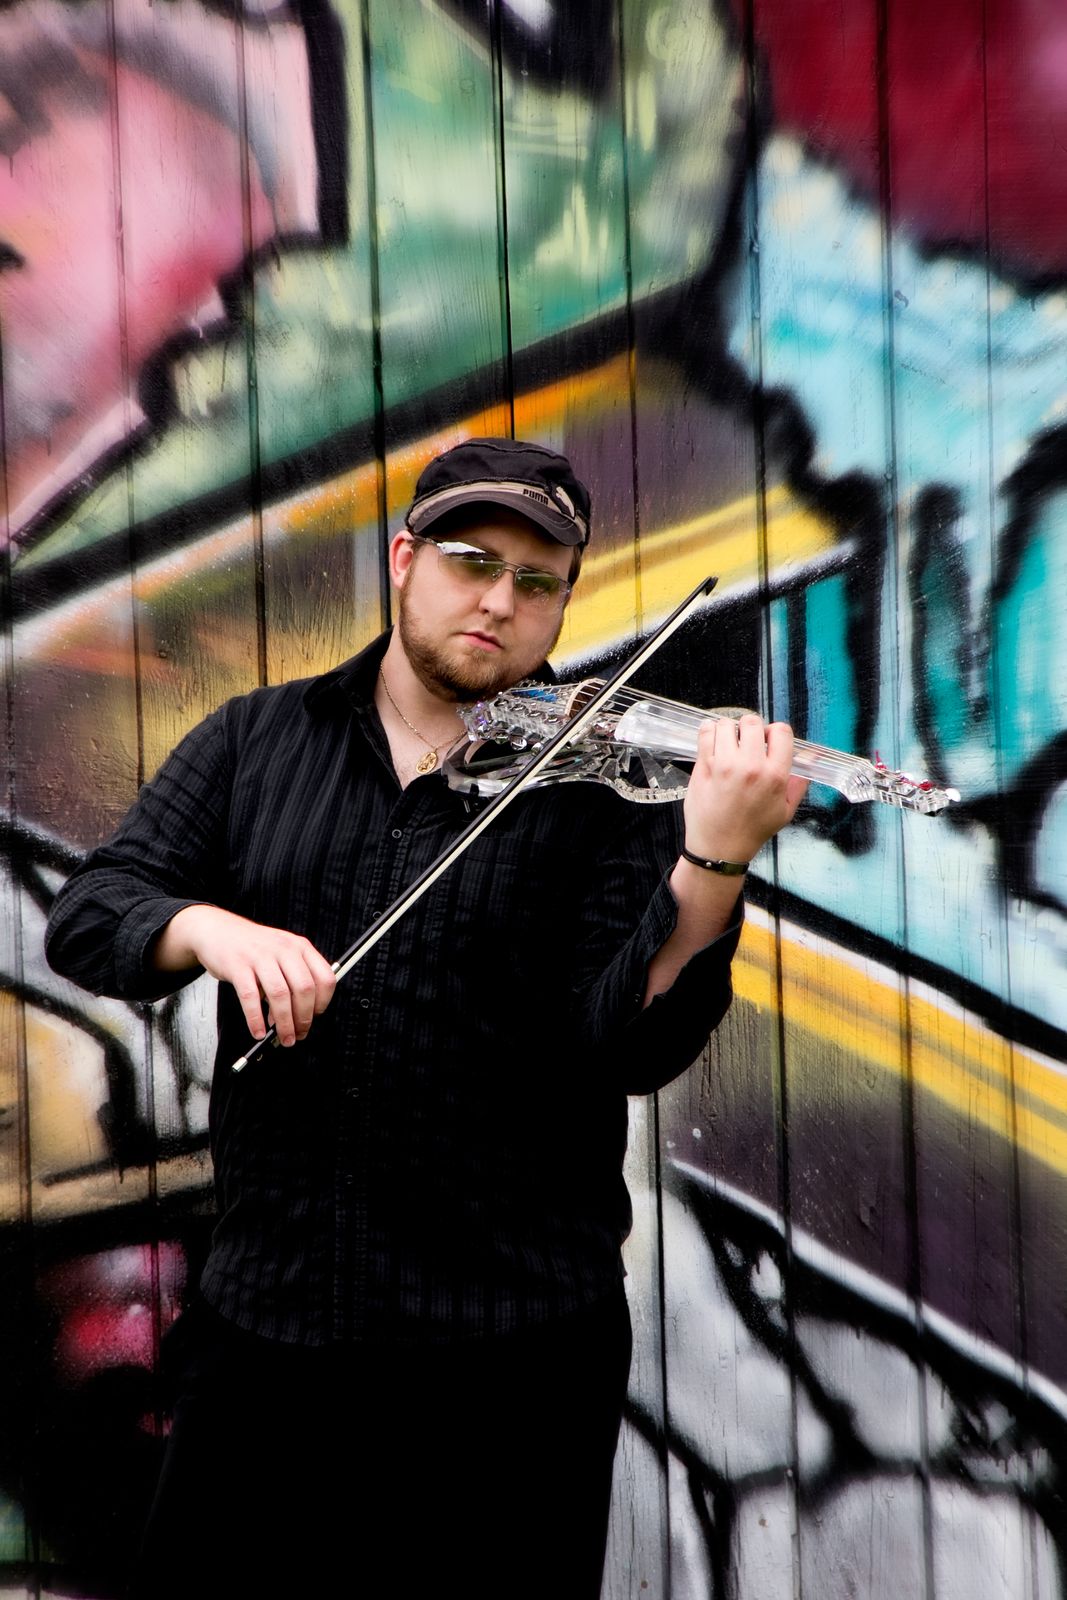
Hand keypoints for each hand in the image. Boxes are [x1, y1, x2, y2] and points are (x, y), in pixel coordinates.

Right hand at [153, 905, 336, 1045]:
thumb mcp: (282, 953)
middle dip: (304, 1018)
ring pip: (280, 995)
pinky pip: (250, 997)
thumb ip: (293, 980)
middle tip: (299, 1034)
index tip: (315, 1017)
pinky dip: (256, 1019)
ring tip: (283, 1038)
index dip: (323, 1002)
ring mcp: (260, 956)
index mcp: (300, 947)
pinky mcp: (237, 965)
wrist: (217, 930)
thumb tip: (299, 1016)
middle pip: (304, 988)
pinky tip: (258, 1031)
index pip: (325, 977)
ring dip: (284, 1023)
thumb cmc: (252, 947)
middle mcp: (283, 949)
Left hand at [682, 713, 807, 864]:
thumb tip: (811, 757)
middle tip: (746, 741)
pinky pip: (705, 734)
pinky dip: (708, 731)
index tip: (768, 739)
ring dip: (728, 730)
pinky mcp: (703, 766)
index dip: (775, 732)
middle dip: (750, 728)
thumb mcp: (785, 811)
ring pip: (726, 724)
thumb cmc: (752, 831)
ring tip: (728, 742)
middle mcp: (750, 766)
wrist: (720, 847)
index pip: (781, 731)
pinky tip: (712, 739)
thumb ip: (799, 782)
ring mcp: (724, 764)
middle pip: (752, 722)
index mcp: (774, 775)